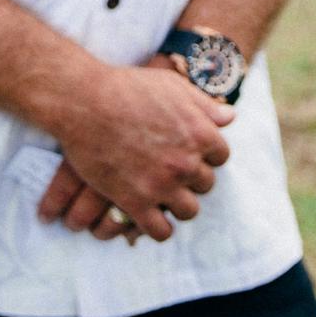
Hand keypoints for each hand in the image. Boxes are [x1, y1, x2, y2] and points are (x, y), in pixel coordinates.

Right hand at [36, 63, 234, 242]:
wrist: (85, 102)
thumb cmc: (128, 87)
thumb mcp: (173, 86)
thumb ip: (204, 105)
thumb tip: (230, 117)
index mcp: (200, 134)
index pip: (220, 156)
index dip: (206, 155)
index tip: (192, 154)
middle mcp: (186, 163)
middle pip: (206, 184)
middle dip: (192, 179)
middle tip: (174, 173)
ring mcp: (162, 185)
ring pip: (188, 211)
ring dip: (179, 205)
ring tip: (166, 198)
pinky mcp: (136, 202)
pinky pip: (161, 231)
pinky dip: (160, 228)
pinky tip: (151, 218)